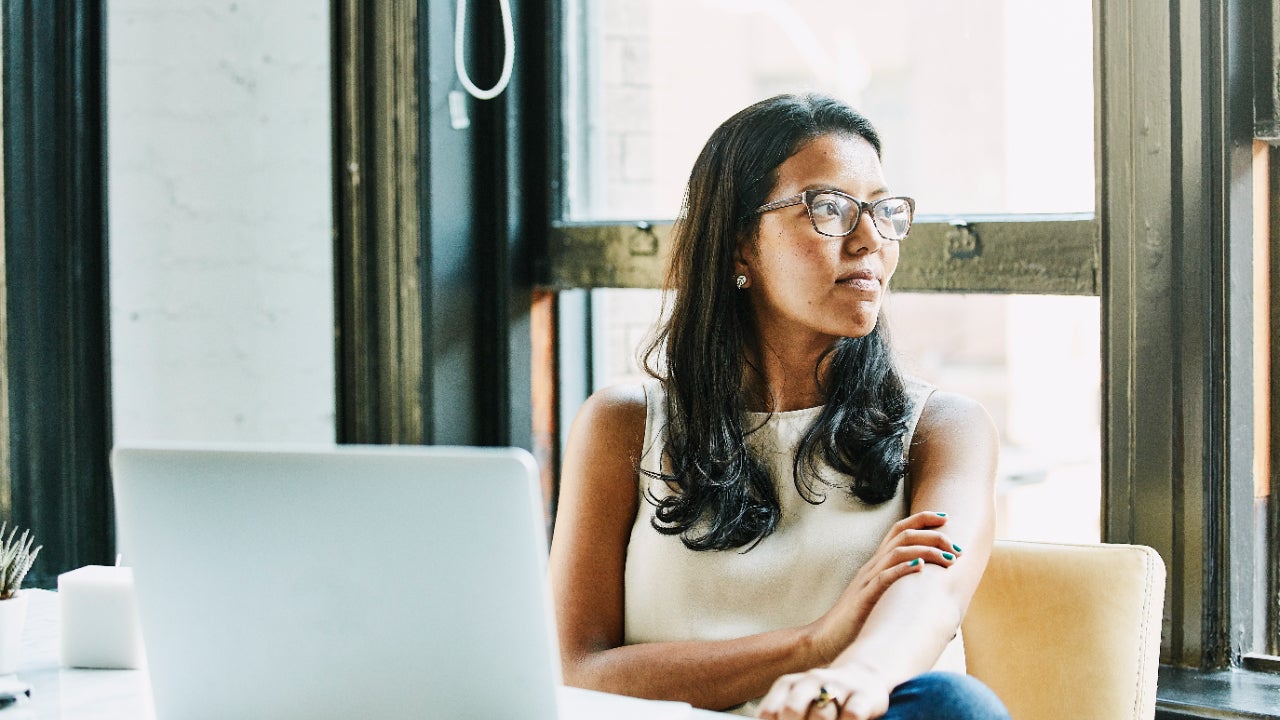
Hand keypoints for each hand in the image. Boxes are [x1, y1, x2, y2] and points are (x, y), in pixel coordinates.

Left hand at [756, 663, 889, 719]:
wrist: (864, 676)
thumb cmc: (823, 698)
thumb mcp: (799, 702)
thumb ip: (782, 715)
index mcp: (788, 685)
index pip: (770, 712)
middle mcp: (811, 681)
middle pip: (792, 710)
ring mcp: (838, 687)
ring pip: (822, 714)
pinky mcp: (863, 697)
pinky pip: (851, 715)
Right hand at [806, 511, 960, 661]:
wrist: (826, 638)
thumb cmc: (857, 621)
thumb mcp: (880, 598)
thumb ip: (899, 588)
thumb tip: (932, 594)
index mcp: (876, 563)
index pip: (899, 530)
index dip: (923, 519)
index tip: (947, 517)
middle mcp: (872, 565)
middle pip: (902, 535)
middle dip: (933, 535)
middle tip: (956, 547)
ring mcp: (867, 580)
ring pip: (897, 552)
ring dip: (926, 551)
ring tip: (948, 559)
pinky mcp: (864, 597)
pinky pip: (884, 577)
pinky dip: (903, 568)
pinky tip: (920, 567)